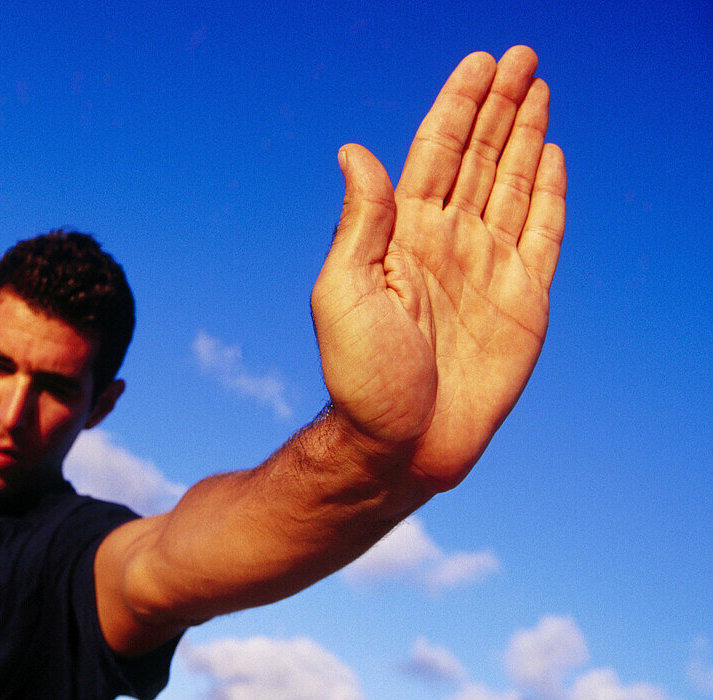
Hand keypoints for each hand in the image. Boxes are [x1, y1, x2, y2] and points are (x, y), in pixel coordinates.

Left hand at [312, 46, 565, 489]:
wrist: (400, 447)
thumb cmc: (362, 379)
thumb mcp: (344, 293)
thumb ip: (360, 221)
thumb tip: (354, 150)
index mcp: (402, 234)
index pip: (435, 152)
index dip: (458, 105)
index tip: (479, 62)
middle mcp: (446, 241)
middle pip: (479, 156)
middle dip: (500, 105)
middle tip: (523, 56)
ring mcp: (486, 268)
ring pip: (512, 184)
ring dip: (526, 135)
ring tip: (539, 88)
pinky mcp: (523, 300)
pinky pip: (542, 234)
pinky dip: (549, 194)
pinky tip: (550, 156)